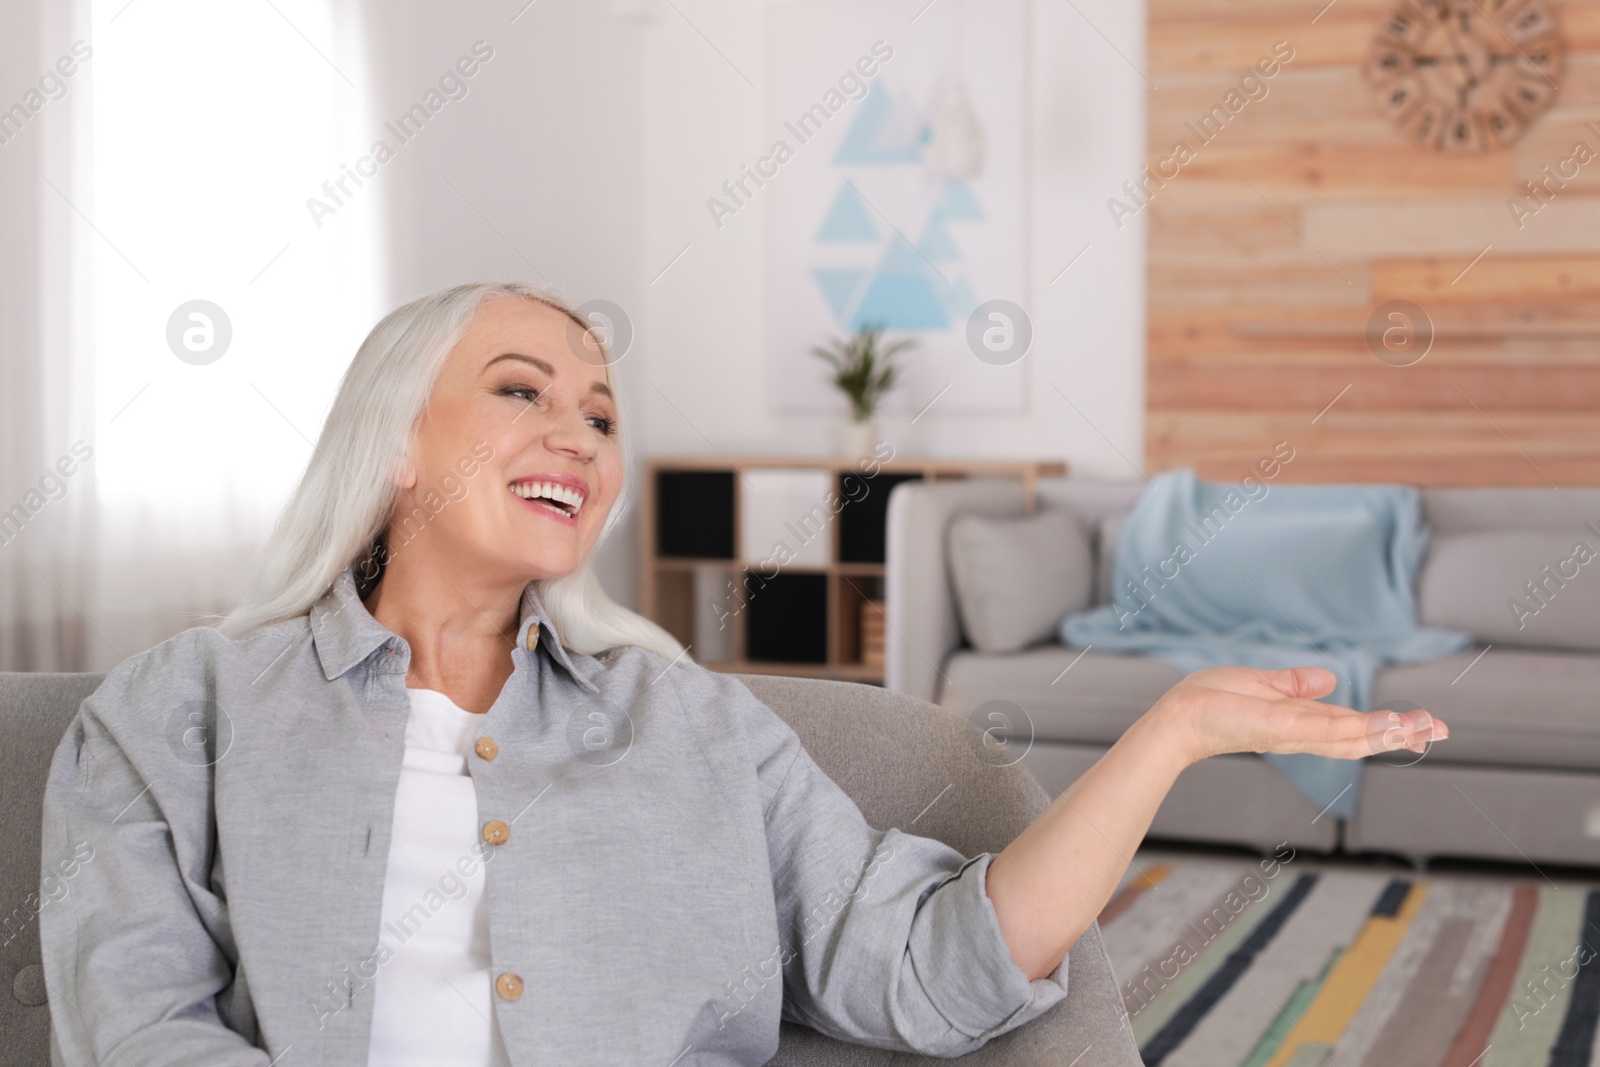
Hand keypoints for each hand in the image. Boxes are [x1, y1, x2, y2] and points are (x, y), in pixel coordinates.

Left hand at [1144, 665, 1447, 767]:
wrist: (1178, 717)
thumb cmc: (1210, 703)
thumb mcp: (1260, 684)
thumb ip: (1295, 684)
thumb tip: (1330, 679)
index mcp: (1301, 722)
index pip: (1353, 726)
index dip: (1387, 727)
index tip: (1423, 725)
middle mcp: (1303, 733)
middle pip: (1363, 736)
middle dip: (1402, 735)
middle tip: (1442, 731)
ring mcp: (1295, 732)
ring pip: (1354, 735)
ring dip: (1393, 732)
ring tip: (1430, 728)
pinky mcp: (1282, 726)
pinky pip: (1328, 727)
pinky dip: (1361, 728)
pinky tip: (1389, 725)